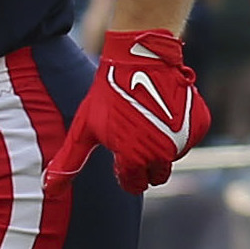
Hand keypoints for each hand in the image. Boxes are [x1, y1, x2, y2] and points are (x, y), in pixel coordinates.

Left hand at [51, 29, 210, 193]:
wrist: (142, 58)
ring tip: (148, 119)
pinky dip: (180, 130)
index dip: (125, 170)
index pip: (135, 185)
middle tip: (135, 137)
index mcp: (135, 158)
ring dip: (164, 146)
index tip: (120, 153)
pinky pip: (190, 138)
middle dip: (147, 164)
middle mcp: (163, 153)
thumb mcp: (85, 128)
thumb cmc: (109, 93)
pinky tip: (165, 111)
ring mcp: (185, 138)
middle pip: (157, 175)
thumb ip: (69, 162)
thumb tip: (49, 190)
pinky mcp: (200, 123)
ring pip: (174, 156)